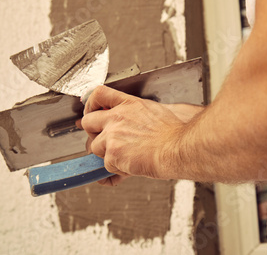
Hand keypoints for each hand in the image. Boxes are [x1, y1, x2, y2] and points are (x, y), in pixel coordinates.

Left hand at [80, 85, 203, 185]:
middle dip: (93, 133)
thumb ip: (135, 115)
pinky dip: (117, 171)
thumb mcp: (154, 112)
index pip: (99, 95)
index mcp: (128, 104)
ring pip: (95, 147)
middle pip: (88, 122)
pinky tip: (131, 167)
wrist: (177, 148)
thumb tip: (130, 123)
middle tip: (103, 141)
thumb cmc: (173, 133)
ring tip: (125, 158)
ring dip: (106, 155)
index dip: (91, 104)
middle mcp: (117, 117)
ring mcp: (112, 136)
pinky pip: (106, 166)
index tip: (91, 112)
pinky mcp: (112, 154)